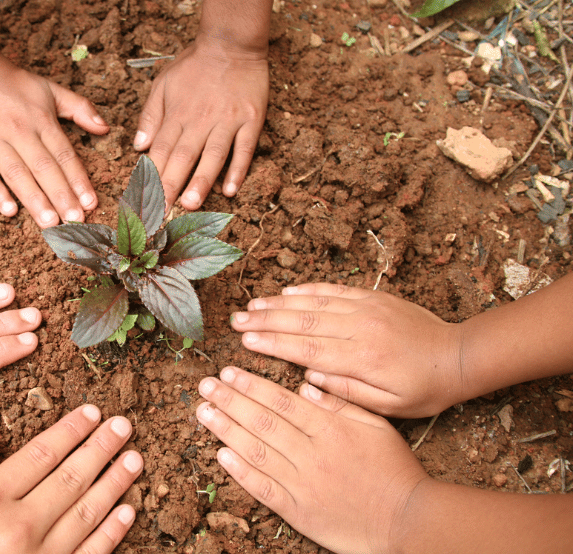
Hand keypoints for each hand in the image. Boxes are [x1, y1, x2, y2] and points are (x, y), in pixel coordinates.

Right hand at [0, 54, 107, 226]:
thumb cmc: (13, 83)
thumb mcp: (50, 89)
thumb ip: (80, 108)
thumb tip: (105, 127)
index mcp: (42, 120)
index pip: (65, 155)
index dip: (79, 180)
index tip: (91, 203)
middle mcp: (20, 132)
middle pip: (44, 169)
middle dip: (61, 196)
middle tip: (74, 222)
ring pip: (17, 174)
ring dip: (34, 199)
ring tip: (49, 222)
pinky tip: (9, 211)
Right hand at [0, 405, 142, 553]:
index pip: (41, 453)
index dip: (70, 430)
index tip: (91, 413)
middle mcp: (19, 525)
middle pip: (71, 477)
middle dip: (101, 448)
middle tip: (123, 426)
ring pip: (87, 512)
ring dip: (114, 483)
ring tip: (134, 460)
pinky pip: (89, 553)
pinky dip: (112, 532)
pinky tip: (127, 512)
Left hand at [134, 39, 267, 209]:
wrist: (231, 42)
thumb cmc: (194, 65)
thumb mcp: (163, 84)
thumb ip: (150, 116)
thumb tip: (139, 147)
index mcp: (177, 114)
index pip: (161, 150)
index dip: (152, 177)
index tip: (144, 200)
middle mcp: (200, 120)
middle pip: (183, 157)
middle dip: (171, 186)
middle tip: (162, 213)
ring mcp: (227, 120)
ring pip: (213, 155)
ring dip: (201, 181)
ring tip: (191, 204)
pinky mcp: (251, 118)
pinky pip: (244, 147)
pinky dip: (238, 169)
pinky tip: (232, 189)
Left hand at [196, 367, 428, 553]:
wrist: (408, 519)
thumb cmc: (394, 469)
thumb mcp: (375, 425)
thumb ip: (340, 402)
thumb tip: (306, 385)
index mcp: (330, 428)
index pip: (281, 400)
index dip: (250, 385)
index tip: (228, 373)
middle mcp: (312, 453)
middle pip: (262, 421)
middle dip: (230, 400)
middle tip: (206, 386)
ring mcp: (303, 483)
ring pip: (256, 451)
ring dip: (226, 429)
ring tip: (204, 412)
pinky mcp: (298, 511)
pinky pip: (263, 488)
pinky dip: (240, 471)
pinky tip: (221, 454)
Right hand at [231, 283, 463, 417]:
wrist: (459, 356)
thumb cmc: (424, 389)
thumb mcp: (389, 406)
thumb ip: (347, 392)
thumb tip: (309, 377)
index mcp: (362, 358)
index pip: (306, 348)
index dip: (273, 344)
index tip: (245, 341)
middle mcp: (360, 327)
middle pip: (302, 321)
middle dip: (265, 320)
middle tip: (236, 321)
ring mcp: (366, 308)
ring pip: (313, 302)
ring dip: (279, 303)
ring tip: (251, 306)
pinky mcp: (373, 297)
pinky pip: (333, 290)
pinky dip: (307, 289)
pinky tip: (286, 292)